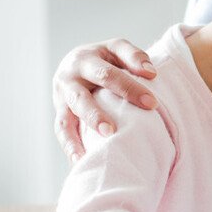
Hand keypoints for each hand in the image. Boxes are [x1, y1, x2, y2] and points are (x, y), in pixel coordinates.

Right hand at [52, 39, 158, 160]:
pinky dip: (71, 148)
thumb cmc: (106, 59)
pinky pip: (62, 133)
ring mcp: (61, 98)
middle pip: (81, 99)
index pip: (108, 74)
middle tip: (112, 131)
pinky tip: (82, 162)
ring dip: (77, 139)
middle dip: (96, 116)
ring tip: (95, 153)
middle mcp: (69, 79)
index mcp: (86, 59)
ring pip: (65, 120)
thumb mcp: (118, 49)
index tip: (151, 103)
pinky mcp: (60, 114)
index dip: (129, 88)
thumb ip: (134, 57)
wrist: (77, 62)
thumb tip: (150, 73)